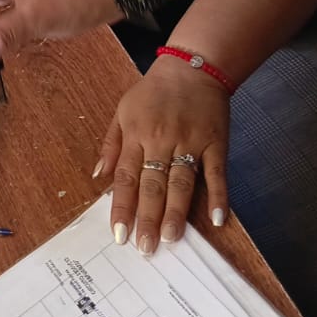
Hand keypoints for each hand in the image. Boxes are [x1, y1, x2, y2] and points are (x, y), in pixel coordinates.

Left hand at [98, 57, 230, 253]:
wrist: (193, 67)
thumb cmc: (153, 92)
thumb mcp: (122, 111)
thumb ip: (111, 144)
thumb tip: (99, 176)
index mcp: (136, 135)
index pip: (126, 177)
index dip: (122, 207)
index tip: (119, 234)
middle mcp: (161, 140)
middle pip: (152, 184)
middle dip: (146, 218)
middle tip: (144, 248)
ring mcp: (190, 142)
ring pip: (180, 182)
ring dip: (175, 212)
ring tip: (169, 238)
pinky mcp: (215, 143)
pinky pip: (216, 173)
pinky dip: (218, 196)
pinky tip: (217, 219)